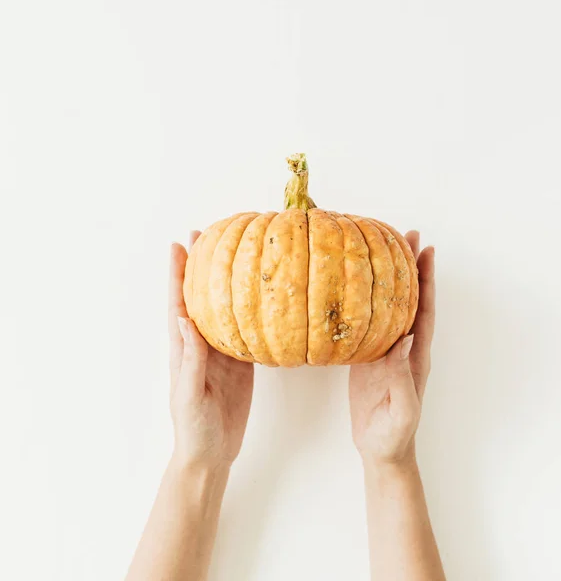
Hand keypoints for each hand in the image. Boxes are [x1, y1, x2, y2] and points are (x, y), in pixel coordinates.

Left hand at [169, 231, 253, 470]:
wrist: (212, 451)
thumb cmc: (193, 427)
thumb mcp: (188, 393)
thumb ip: (189, 358)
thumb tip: (184, 319)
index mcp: (183, 350)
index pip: (177, 305)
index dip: (176, 275)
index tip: (178, 246)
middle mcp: (200, 345)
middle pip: (199, 298)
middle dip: (199, 267)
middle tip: (205, 236)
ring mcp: (220, 353)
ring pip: (222, 309)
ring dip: (224, 283)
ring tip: (232, 256)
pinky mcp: (239, 364)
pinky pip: (243, 331)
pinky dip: (247, 311)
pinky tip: (256, 297)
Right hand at [349, 231, 434, 468]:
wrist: (381, 449)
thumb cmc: (395, 434)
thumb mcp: (402, 409)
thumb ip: (402, 376)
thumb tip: (403, 339)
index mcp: (416, 356)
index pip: (423, 311)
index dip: (426, 281)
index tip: (427, 250)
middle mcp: (404, 347)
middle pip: (409, 300)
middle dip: (410, 267)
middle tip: (405, 235)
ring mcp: (386, 352)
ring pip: (389, 307)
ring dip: (388, 279)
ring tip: (381, 251)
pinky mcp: (369, 359)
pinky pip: (369, 323)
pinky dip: (366, 302)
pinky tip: (357, 288)